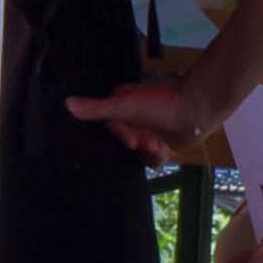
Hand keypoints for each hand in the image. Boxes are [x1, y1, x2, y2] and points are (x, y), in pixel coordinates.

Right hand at [67, 72, 216, 161]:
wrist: (197, 110)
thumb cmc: (160, 102)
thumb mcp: (124, 104)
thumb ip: (96, 109)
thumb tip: (66, 103)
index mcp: (122, 107)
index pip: (108, 128)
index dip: (118, 134)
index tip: (129, 138)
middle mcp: (133, 121)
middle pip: (122, 143)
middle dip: (136, 143)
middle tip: (148, 140)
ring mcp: (148, 133)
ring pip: (136, 155)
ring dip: (147, 151)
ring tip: (159, 143)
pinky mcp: (162, 146)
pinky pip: (151, 161)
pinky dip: (158, 156)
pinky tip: (166, 148)